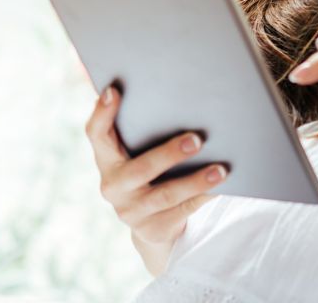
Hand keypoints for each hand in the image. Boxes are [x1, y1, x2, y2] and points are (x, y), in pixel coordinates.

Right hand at [85, 85, 227, 258]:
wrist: (152, 223)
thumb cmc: (148, 171)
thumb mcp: (135, 152)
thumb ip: (137, 126)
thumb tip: (154, 88)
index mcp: (106, 159)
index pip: (96, 134)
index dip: (102, 113)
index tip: (114, 91)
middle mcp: (113, 187)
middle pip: (140, 169)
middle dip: (169, 154)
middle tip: (197, 139)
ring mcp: (131, 212)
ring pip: (166, 195)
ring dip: (196, 181)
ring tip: (220, 170)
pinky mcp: (153, 229)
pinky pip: (183, 212)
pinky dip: (203, 198)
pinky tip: (220, 187)